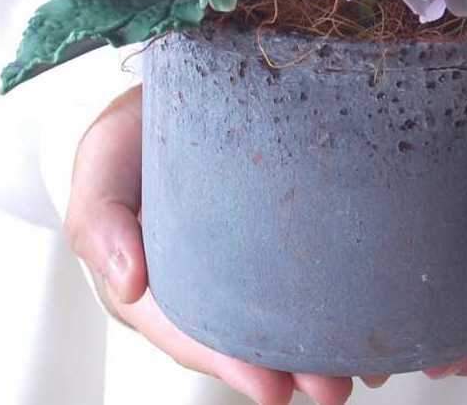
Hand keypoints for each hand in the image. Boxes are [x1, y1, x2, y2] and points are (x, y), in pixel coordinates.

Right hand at [63, 84, 374, 404]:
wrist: (169, 91)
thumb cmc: (128, 137)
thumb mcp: (100, 165)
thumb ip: (100, 222)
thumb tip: (128, 285)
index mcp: (152, 283)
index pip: (190, 333)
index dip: (229, 363)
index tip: (273, 388)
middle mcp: (199, 283)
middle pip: (242, 336)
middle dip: (288, 366)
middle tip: (333, 387)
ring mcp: (237, 262)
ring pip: (275, 315)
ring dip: (317, 345)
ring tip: (362, 366)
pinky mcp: (271, 235)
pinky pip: (300, 272)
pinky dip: (332, 297)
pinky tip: (366, 309)